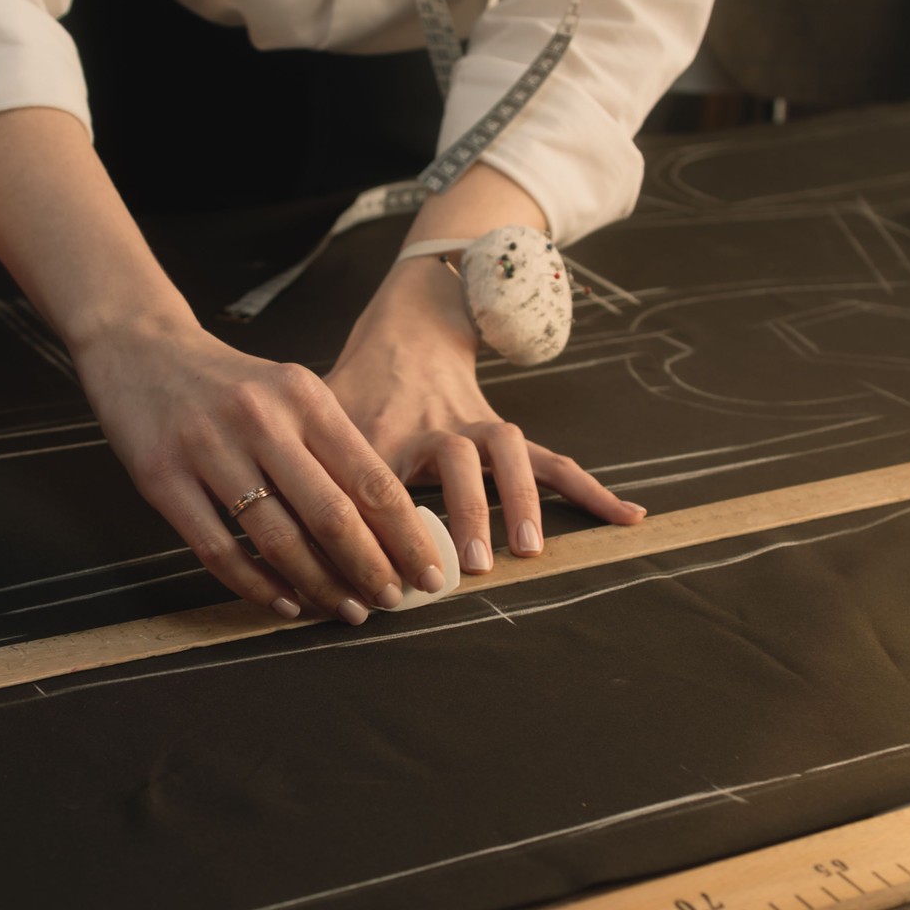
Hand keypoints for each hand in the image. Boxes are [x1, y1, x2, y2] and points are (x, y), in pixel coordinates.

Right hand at [76, 323, 446, 623]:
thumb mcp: (289, 392)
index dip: (406, 535)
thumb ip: (332, 447)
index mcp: (303, 397)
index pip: (370, 479)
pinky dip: (256, 585)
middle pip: (331, 514)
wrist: (140, 348)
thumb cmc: (228, 383)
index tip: (429, 572)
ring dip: (319, 585)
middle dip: (370, 569)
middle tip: (392, 602)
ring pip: (277, 539)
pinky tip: (284, 602)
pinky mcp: (163, 479)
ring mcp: (208, 450)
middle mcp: (260, 421)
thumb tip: (388, 525)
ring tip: (346, 610)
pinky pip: (218, 549)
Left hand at [325, 257, 644, 574]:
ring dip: (523, 499)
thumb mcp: (320, 423)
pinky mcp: (503, 434)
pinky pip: (551, 458)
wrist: (405, 332)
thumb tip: (280, 542)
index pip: (380, 482)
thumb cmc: (352, 393)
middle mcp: (433, 426)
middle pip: (455, 459)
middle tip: (468, 565)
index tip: (384, 577)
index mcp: (381, 429)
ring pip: (506, 451)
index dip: (384, 530)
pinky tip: (628, 517)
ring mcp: (474, 426)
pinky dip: (591, 489)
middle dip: (465, 510)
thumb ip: (308, 474)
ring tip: (530, 550)